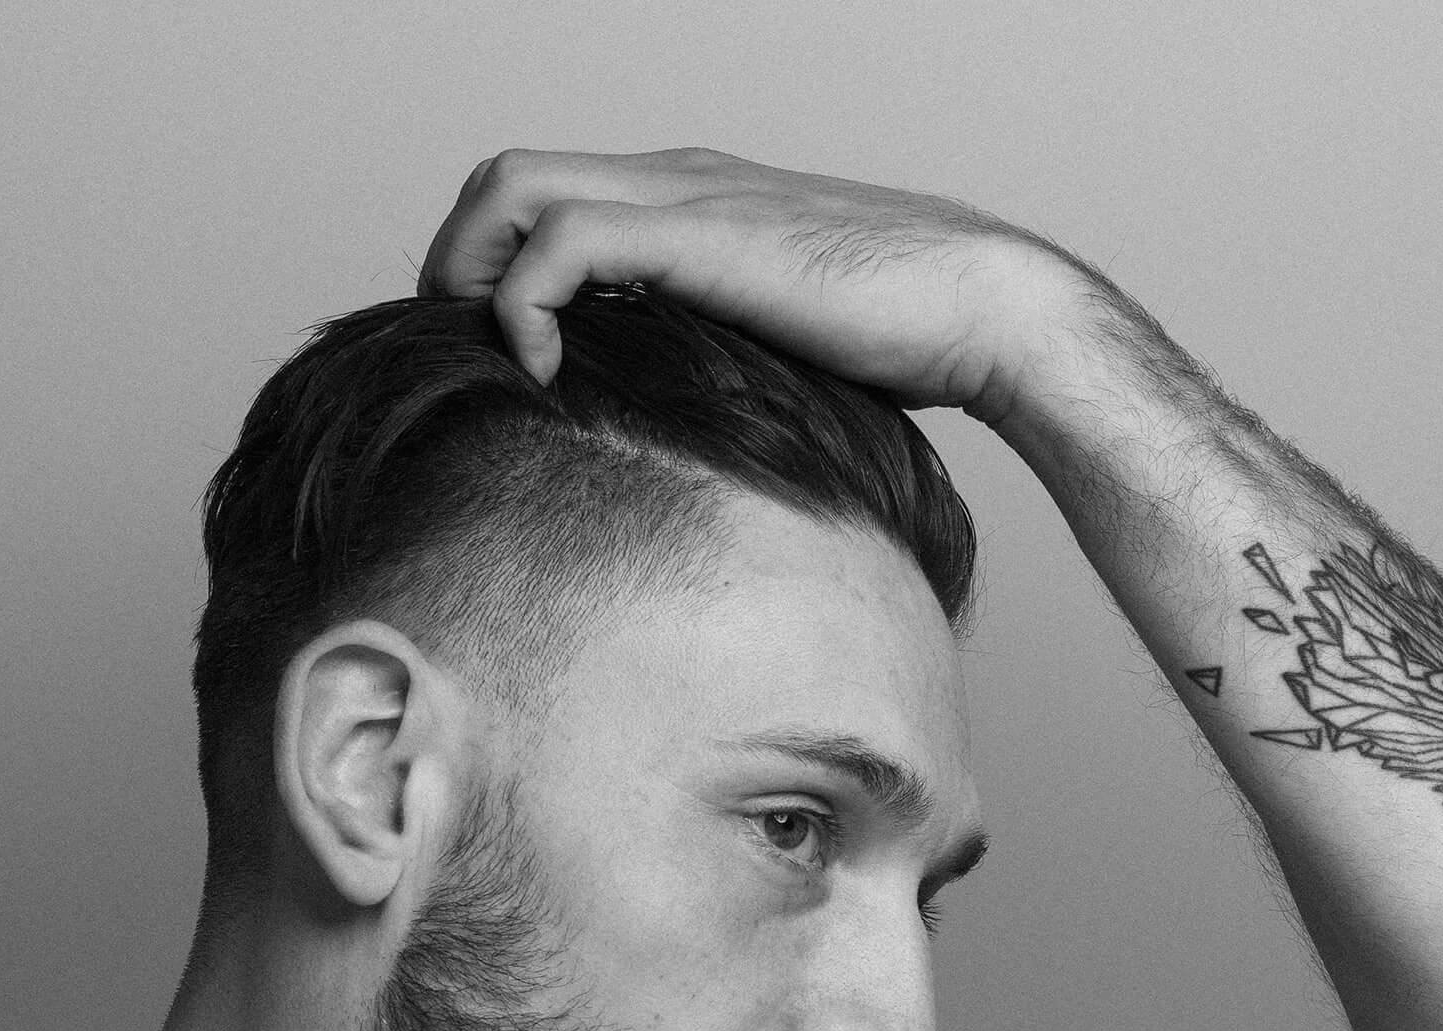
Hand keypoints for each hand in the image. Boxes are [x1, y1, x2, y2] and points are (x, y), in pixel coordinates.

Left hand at [418, 147, 1076, 423]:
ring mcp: (684, 198)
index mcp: (691, 200)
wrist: (984, 309)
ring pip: (512, 186)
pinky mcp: (700, 236)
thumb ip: (720, 364)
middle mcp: (675, 179)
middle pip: (505, 177)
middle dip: (458, 263)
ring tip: (493, 360)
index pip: (546, 197)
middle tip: (466, 359)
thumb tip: (681, 441)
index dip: (496, 269)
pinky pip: (564, 241)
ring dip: (472, 273)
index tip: (499, 361)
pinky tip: (550, 372)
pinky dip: (527, 302)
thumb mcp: (782, 354)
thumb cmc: (907, 346)